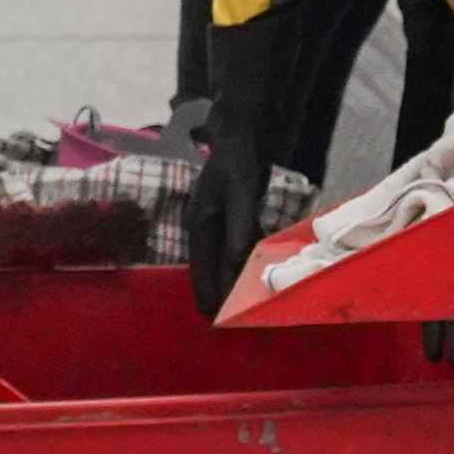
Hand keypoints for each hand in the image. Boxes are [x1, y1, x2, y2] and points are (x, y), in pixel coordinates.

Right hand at [184, 140, 267, 313]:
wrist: (244, 131)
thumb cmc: (239, 160)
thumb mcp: (239, 193)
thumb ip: (237, 230)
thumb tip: (235, 267)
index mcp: (199, 225)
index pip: (201, 271)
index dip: (209, 296)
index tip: (216, 322)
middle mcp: (204, 228)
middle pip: (209, 270)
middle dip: (219, 294)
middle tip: (233, 321)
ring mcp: (217, 223)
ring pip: (222, 261)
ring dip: (231, 281)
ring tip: (243, 304)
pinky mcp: (233, 219)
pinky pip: (236, 249)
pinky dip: (243, 264)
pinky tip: (254, 273)